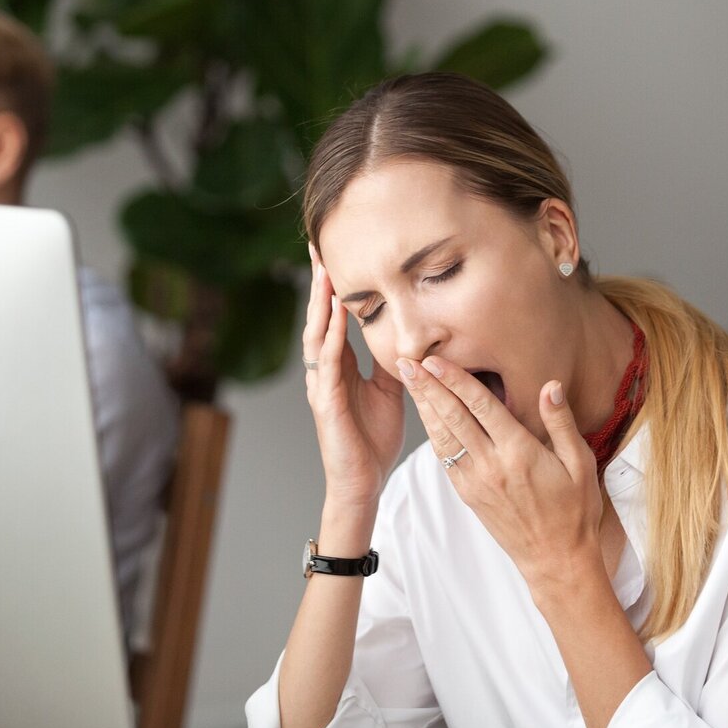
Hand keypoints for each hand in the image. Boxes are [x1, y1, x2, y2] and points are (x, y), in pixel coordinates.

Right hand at [303, 246, 403, 510]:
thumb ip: (393, 361)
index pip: (333, 316)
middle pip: (318, 316)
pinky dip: (331, 335)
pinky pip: (327, 362)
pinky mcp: (325, 402)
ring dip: (321, 301)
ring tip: (325, 269)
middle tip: (319, 244)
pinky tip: (335, 313)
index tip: (334, 252)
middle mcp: (324, 370)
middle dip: (319, 281)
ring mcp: (321, 385)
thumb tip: (409, 334)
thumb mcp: (390, 390)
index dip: (332, 285)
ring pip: (317, 334)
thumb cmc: (372, 440)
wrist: (362, 483)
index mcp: (339, 366)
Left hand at [397, 355, 602, 590]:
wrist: (556, 559)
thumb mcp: (580, 463)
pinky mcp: (467, 494)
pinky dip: (432, 433)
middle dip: (428, 387)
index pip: (480, 407)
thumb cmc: (574, 510)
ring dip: (423, 406)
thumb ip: (561, 422)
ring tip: (408, 380)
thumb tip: (550, 385)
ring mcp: (475, 481)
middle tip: (407, 361)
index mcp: (519, 452)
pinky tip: (425, 415)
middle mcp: (491, 465)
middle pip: (452, 417)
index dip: (455, 380)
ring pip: (442, 436)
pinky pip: (445, 458)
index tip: (435, 360)